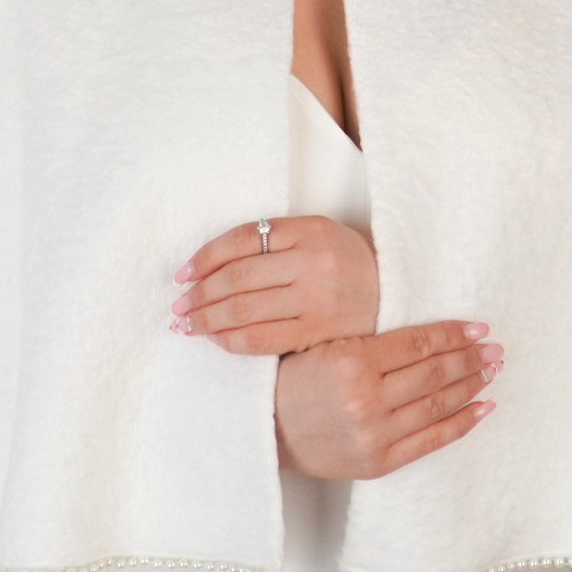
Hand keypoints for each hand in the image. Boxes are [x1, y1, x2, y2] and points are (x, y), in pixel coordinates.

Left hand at [170, 216, 379, 354]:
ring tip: (187, 325)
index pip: (241, 239)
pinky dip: (230, 341)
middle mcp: (312, 263)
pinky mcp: (318, 333)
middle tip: (177, 306)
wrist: (394, 291)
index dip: (204, 257)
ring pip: (243, 310)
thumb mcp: (315, 235)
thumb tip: (209, 267)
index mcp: (308, 230)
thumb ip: (272, 242)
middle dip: (198, 294)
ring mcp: (316, 300)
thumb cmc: (345, 262)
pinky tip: (216, 340)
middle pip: (236, 278)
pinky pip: (261, 339)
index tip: (182, 274)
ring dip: (206, 320)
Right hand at [274, 320, 503, 479]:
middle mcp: (366, 399)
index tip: (478, 328)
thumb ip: (377, 343)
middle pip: (433, 373)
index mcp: (352, 361)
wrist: (269, 430)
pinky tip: (483, 408)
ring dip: (471, 385)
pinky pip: (432, 441)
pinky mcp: (380, 462)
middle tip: (495, 349)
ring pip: (437, 404)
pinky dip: (462, 423)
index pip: (417, 344)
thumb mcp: (330, 347)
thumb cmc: (297, 381)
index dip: (453, 335)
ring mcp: (375, 435)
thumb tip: (435, 335)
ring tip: (492, 371)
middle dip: (470, 358)